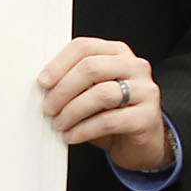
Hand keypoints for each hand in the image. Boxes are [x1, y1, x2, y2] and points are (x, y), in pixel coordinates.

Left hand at [35, 38, 171, 172]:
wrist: (140, 143)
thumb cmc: (112, 113)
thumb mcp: (91, 91)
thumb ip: (74, 80)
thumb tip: (44, 83)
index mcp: (117, 53)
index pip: (84, 47)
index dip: (59, 64)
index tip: (43, 82)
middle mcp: (134, 67)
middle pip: (91, 68)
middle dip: (63, 90)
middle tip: (48, 107)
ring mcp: (145, 91)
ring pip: (101, 94)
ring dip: (72, 111)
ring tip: (59, 124)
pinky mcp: (147, 117)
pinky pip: (109, 121)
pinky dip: (84, 130)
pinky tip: (72, 136)